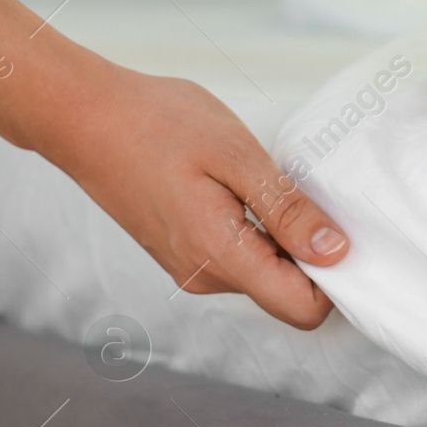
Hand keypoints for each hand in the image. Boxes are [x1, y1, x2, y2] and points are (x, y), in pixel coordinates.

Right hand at [0, 0, 348, 328]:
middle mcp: (206, 278)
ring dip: (282, 238)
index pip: (303, 309)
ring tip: (266, 183)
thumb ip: (288, 211)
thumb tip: (337, 254)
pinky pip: (240, 259)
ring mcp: (192, 269)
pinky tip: (244, 188)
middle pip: (287, 294)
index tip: (342, 230)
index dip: (335, 278)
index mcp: (221, 259)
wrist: (83, 116)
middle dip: (311, 254)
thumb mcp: (237, 157)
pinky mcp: (184, 254)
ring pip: (264, 275)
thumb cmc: (158, 125)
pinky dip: (257, 231)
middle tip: (304, 193)